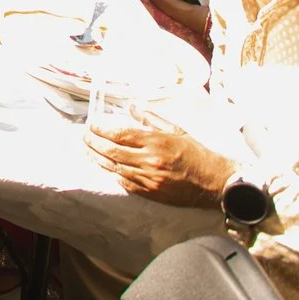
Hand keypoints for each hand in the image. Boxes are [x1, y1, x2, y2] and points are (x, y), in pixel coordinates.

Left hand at [85, 112, 235, 206]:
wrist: (214, 182)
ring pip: (114, 168)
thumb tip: (131, 106)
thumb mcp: (175, 130)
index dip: (101, 128)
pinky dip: (112, 173)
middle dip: (93, 142)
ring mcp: (149, 179)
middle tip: (84, 135)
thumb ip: (151, 118)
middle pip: (111, 151)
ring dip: (97, 158)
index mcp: (156, 142)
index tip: (92, 124)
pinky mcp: (151, 193)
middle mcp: (150, 161)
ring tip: (87, 149)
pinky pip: (124, 183)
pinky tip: (105, 167)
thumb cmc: (196, 153)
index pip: (120, 134)